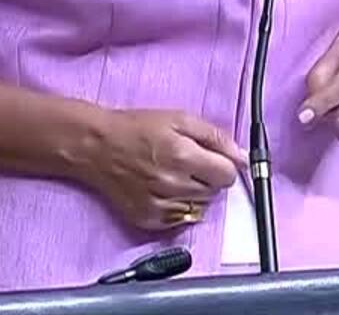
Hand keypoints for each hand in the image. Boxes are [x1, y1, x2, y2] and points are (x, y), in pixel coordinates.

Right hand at [79, 109, 244, 232]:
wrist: (97, 147)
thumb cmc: (136, 128)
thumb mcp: (179, 118)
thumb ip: (215, 137)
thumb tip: (242, 157)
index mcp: (183, 156)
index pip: (228, 176)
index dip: (223, 166)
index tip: (213, 160)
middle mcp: (173, 184)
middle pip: (215, 192)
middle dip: (207, 178)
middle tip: (187, 163)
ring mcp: (160, 206)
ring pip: (200, 207)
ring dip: (193, 193)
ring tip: (173, 175)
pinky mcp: (148, 219)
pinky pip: (180, 220)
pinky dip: (178, 207)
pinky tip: (162, 189)